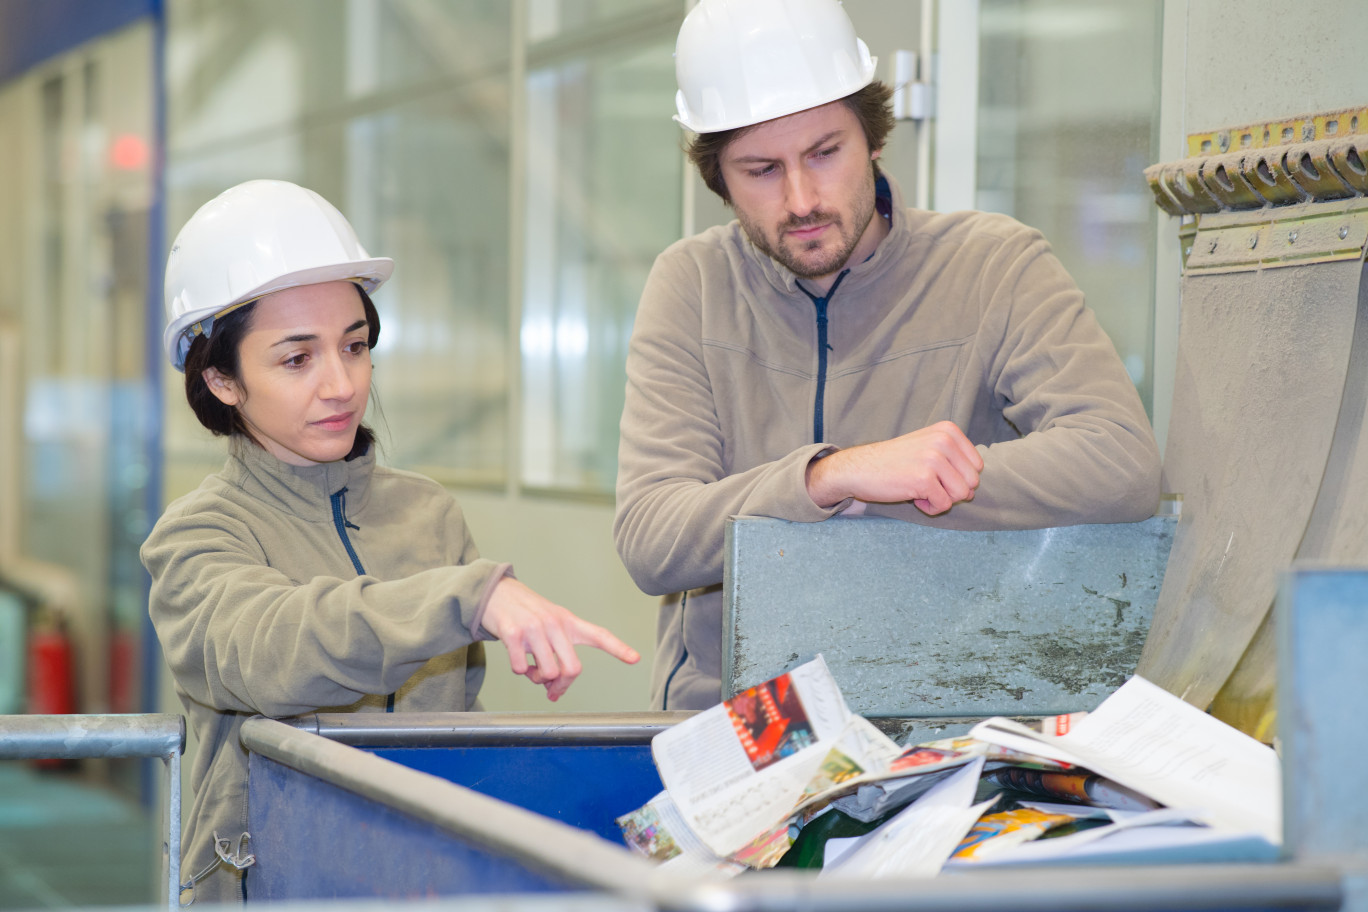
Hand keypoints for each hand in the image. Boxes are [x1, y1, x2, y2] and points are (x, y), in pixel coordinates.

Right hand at [481, 578, 639, 700]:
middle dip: (561, 685)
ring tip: (532, 669)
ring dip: (538, 679)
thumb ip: (558, 653)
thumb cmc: (527, 613)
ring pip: (547, 672)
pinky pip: (521, 668)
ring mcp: (534, 628)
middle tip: (551, 688)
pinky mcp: (513, 634)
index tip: (635, 658)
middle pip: (572, 669)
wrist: (497, 593)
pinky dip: (520, 671)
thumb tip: (555, 688)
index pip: (599, 635)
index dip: (618, 648)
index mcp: (569, 622)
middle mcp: (555, 624)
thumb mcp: (550, 624)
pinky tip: (517, 659)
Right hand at [806, 421, 983, 514]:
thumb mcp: (928, 448)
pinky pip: (943, 505)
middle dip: (951, 490)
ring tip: (919, 489)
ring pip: (961, 495)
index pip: (977, 466)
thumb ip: (954, 464)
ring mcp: (934, 459)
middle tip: (925, 483)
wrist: (859, 468)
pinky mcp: (923, 479)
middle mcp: (943, 440)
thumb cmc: (895, 462)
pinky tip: (912, 496)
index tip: (933, 473)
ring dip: (941, 499)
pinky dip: (929, 508)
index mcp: (948, 430)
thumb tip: (972, 492)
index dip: (957, 477)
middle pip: (972, 482)